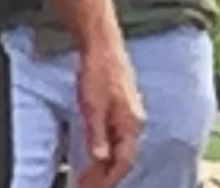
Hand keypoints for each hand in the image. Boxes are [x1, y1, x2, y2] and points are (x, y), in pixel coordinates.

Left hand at [76, 42, 143, 187]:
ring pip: (120, 149)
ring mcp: (130, 114)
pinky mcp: (122, 108)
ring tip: (87, 177)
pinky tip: (95, 155)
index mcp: (131, 123)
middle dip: (105, 176)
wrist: (102, 45)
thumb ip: (98, 135)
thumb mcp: (93, 107)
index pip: (123, 162)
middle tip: (84, 186)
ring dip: (104, 166)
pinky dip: (106, 151)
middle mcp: (135, 121)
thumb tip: (100, 158)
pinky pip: (117, 138)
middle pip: (123, 158)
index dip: (107, 180)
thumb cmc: (99, 72)